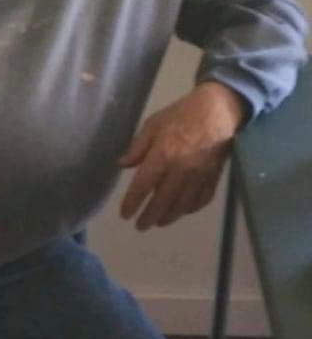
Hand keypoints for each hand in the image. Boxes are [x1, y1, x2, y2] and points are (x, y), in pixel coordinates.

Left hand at [118, 81, 246, 230]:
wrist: (216, 112)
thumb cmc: (180, 115)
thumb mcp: (152, 125)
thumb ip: (137, 147)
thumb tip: (122, 165)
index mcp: (162, 155)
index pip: (143, 186)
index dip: (132, 202)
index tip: (125, 214)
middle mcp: (180, 171)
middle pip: (162, 201)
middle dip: (149, 216)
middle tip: (140, 226)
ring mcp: (199, 177)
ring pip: (181, 205)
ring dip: (168, 217)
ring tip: (158, 222)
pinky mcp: (213, 178)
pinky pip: (201, 201)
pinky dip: (190, 209)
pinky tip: (182, 211)